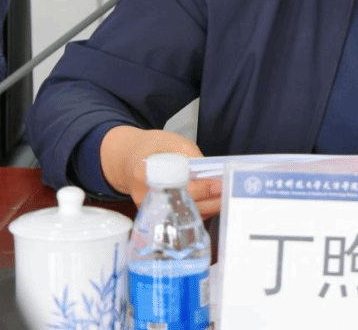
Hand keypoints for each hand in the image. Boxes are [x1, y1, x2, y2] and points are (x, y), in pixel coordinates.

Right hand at [100, 126, 222, 215]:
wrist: (127, 159)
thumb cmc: (151, 147)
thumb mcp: (173, 142)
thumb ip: (192, 157)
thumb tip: (211, 174)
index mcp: (146, 173)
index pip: (177, 185)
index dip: (202, 187)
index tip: (220, 185)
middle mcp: (145, 195)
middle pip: (182, 204)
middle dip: (210, 201)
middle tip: (230, 196)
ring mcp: (150, 209)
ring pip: (183, 214)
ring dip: (207, 209)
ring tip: (226, 200)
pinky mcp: (155, 215)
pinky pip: (180, 215)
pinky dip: (198, 211)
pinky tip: (213, 204)